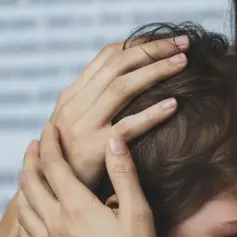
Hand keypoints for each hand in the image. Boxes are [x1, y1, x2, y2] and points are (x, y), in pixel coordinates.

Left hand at [16, 123, 160, 236]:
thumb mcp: (138, 214)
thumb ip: (124, 175)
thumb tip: (114, 141)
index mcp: (76, 207)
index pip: (54, 165)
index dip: (49, 143)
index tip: (48, 128)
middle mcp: (54, 224)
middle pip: (31, 184)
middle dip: (30, 160)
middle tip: (33, 146)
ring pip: (23, 210)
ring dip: (22, 188)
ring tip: (27, 178)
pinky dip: (22, 223)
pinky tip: (26, 222)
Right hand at [47, 34, 188, 187]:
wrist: (53, 197)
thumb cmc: (73, 163)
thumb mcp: (77, 127)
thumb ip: (96, 104)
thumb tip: (128, 79)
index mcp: (72, 96)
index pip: (107, 57)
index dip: (138, 43)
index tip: (167, 40)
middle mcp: (74, 106)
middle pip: (118, 66)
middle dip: (153, 50)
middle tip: (183, 43)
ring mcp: (82, 126)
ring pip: (122, 88)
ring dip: (156, 71)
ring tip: (183, 63)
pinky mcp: (93, 150)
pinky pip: (127, 127)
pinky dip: (152, 114)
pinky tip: (174, 105)